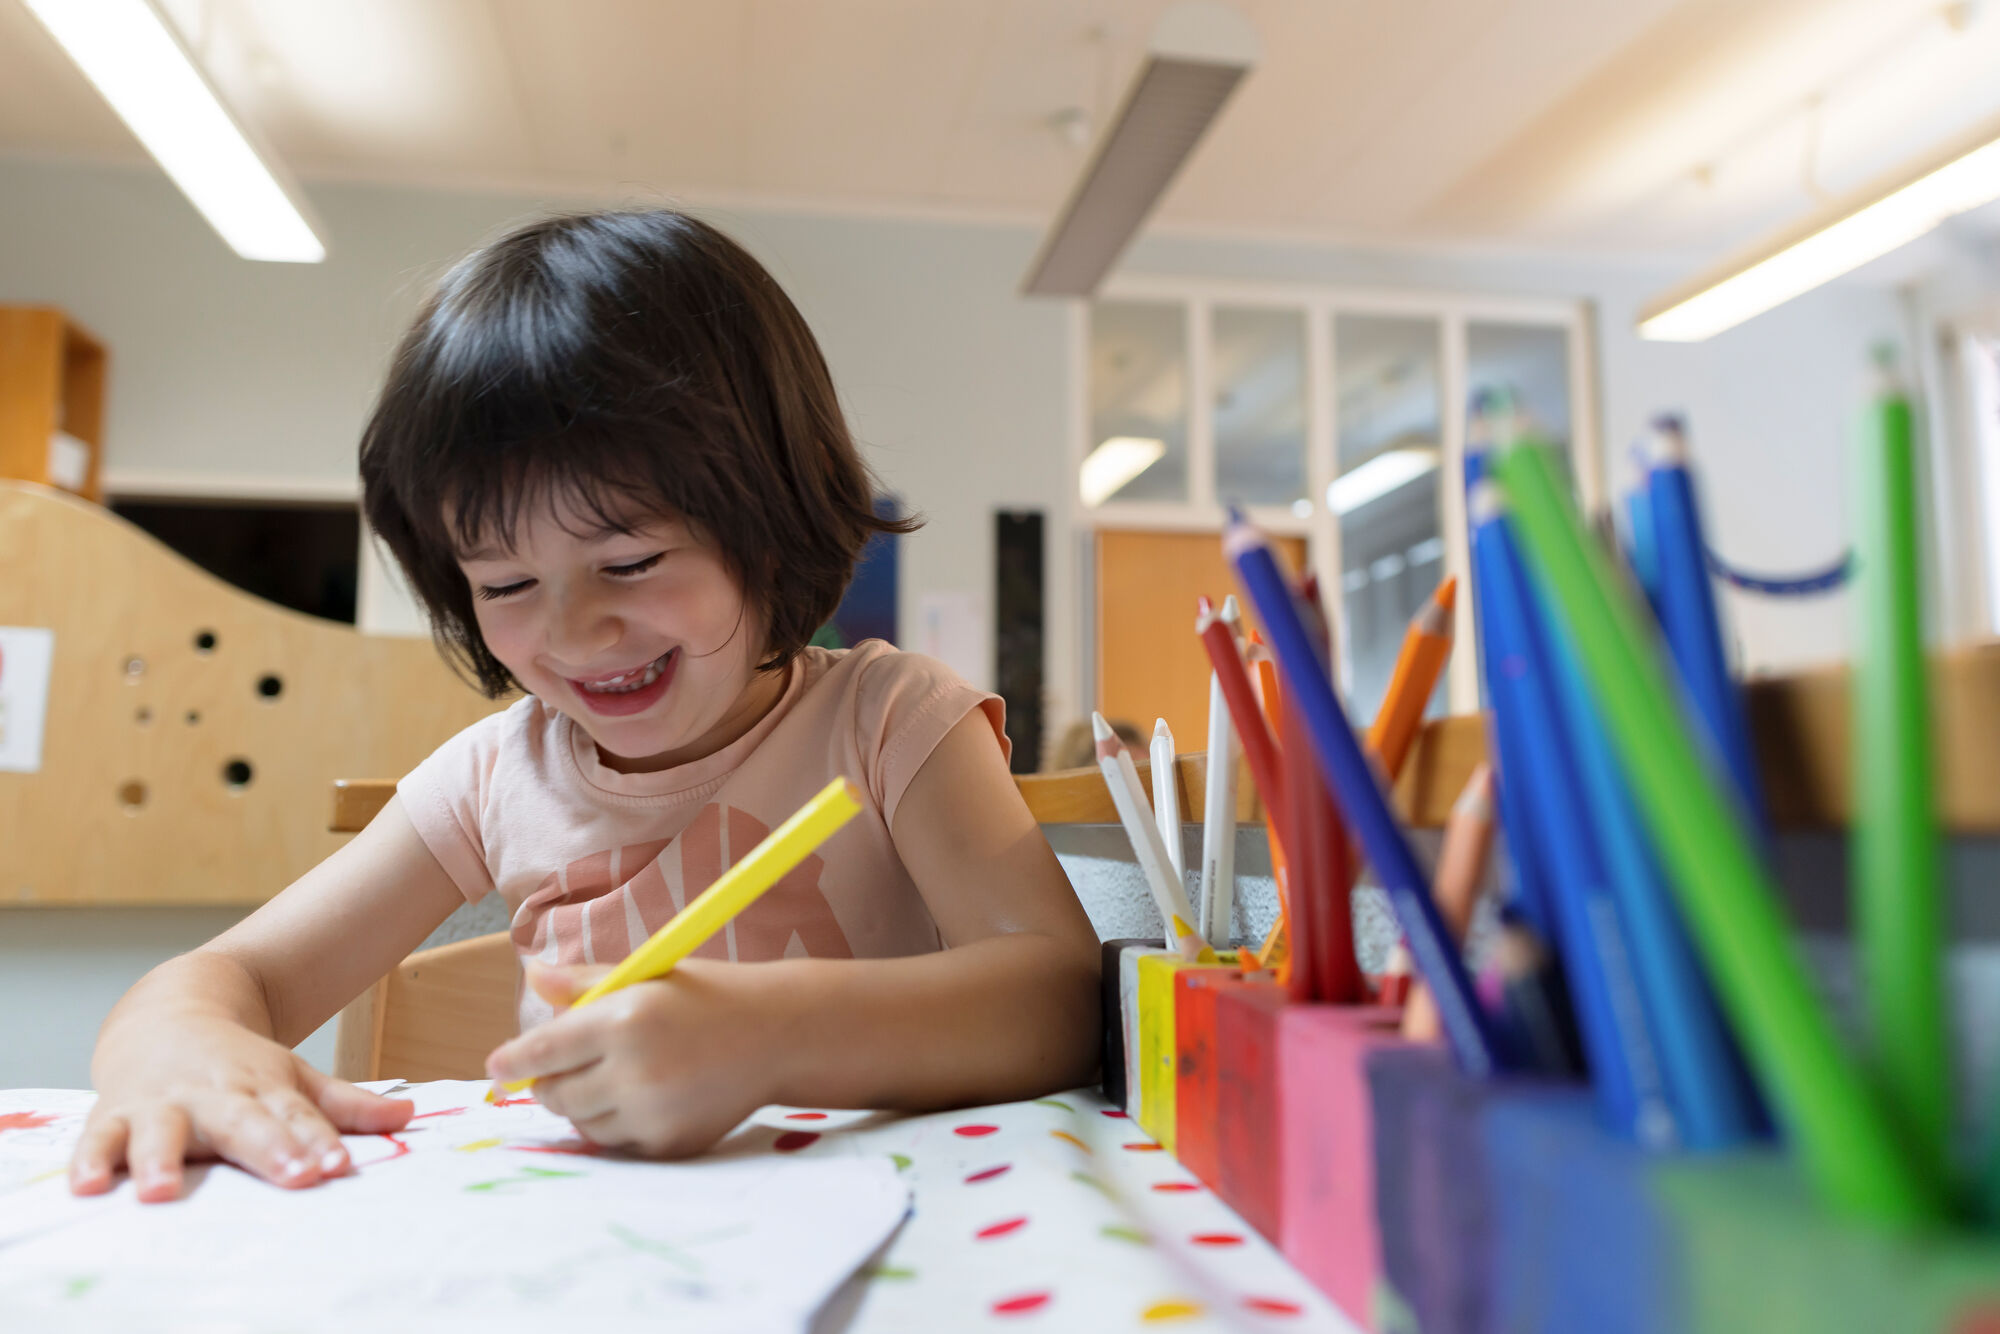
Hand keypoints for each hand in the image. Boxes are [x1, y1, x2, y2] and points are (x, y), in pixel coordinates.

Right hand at [72, 1016, 413, 1202]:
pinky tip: (88, 1186)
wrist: (164, 1013)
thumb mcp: (292, 1077)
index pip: (296, 1118)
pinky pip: (100, 1139)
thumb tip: (410, 1116)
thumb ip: (345, 1106)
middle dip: (266, 1149)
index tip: (336, 1167)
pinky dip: (91, 1161)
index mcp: (262, 1088)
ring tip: (164, 1190)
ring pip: (164, 1131)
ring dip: (162, 1159)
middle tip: (290, 1175)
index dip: (317, 1142)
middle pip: (243, 1123)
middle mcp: (214, 1095)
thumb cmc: (236, 1063)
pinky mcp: (115, 1114)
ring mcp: (163, 1104)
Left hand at [487, 960, 782, 1157]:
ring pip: (582, 1123)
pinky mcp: (668, 1144)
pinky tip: (641, 1098)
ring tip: (611, 1078)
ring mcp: (652, 1113)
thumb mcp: (646, 975)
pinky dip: (616, 1125)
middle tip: (565, 1068)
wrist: (777, 1035)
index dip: (513, 1061)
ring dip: (582, 1104)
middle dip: (550, 1082)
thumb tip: (531, 976)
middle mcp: (635, 1070)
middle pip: (555, 1094)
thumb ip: (584, 982)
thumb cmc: (707, 996)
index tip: (496, 1067)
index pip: (544, 1050)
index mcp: (624, 1019)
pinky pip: (617, 1144)